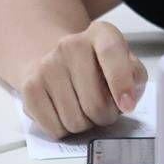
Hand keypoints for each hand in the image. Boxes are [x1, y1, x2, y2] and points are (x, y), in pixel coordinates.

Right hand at [18, 21, 147, 138]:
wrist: (55, 58)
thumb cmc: (98, 65)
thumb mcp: (125, 61)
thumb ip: (135, 75)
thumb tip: (129, 98)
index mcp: (101, 33)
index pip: (111, 53)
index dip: (121, 83)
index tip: (127, 105)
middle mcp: (71, 45)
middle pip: (95, 103)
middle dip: (106, 116)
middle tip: (107, 110)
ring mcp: (46, 66)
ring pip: (74, 121)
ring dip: (86, 125)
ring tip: (86, 109)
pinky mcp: (29, 88)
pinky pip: (54, 128)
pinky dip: (65, 130)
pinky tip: (67, 113)